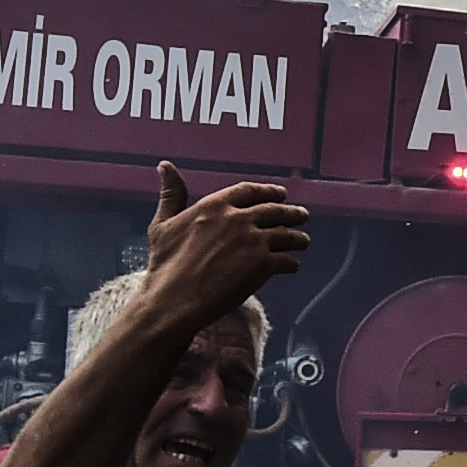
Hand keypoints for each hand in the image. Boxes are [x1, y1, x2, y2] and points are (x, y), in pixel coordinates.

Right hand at [142, 161, 310, 318]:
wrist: (174, 300)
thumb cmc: (165, 266)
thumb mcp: (163, 223)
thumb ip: (172, 194)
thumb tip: (165, 166)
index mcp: (214, 205)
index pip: (250, 191)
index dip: (269, 191)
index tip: (280, 194)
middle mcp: (237, 218)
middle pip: (274, 211)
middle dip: (291, 213)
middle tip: (302, 215)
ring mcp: (253, 241)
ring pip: (285, 235)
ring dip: (297, 238)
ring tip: (303, 241)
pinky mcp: (262, 265)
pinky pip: (286, 260)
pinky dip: (292, 263)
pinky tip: (293, 265)